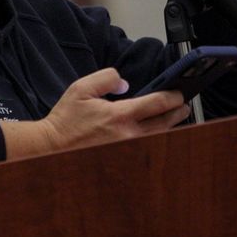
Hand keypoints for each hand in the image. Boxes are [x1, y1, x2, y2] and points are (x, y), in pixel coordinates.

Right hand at [42, 68, 190, 149]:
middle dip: (178, 112)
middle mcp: (128, 135)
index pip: (157, 104)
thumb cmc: (66, 119)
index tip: (179, 92)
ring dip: (169, 126)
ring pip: (157, 137)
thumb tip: (125, 84)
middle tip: (185, 105)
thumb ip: (107, 78)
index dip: (173, 97)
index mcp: (120, 116)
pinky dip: (155, 138)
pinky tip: (157, 132)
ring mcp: (126, 149)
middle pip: (164, 123)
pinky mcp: (122, 157)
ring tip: (175, 117)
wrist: (52, 146)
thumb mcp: (82, 88)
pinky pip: (145, 146)